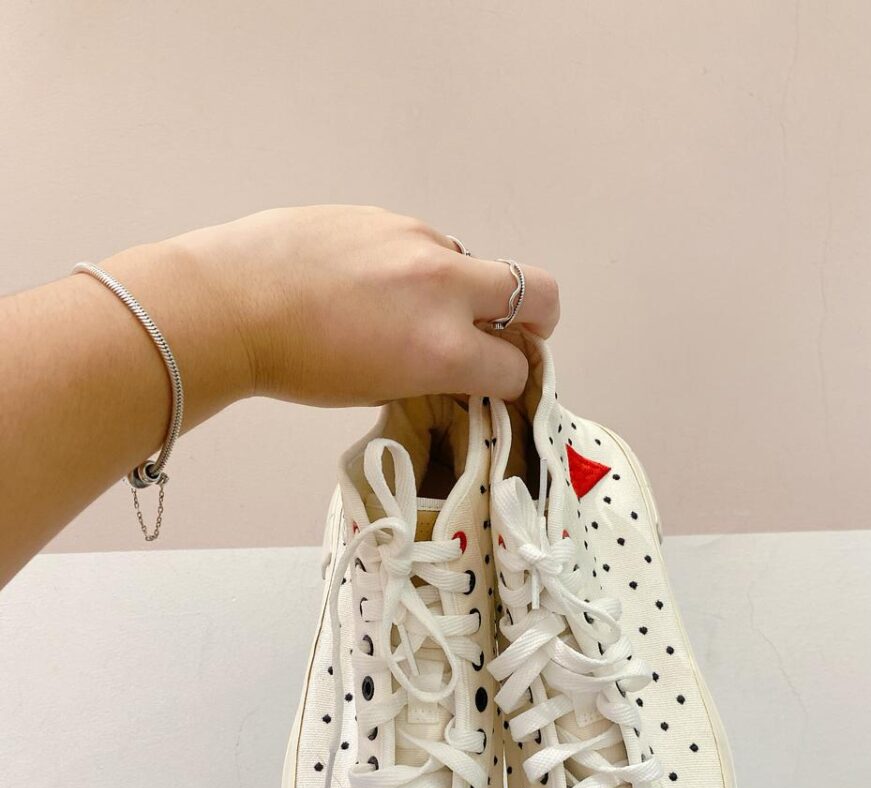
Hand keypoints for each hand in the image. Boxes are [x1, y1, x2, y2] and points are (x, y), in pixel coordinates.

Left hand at [176, 204, 559, 406]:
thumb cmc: (295, 364)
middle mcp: (445, 290)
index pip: (516, 367)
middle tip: (513, 335)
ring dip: (463, 292)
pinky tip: (370, 285)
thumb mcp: (379, 388)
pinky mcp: (387, 217)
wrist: (229, 303)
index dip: (510, 383)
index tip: (495, 386)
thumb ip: (435, 372)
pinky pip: (426, 245)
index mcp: (443, 349)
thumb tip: (463, 364)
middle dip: (539, 319)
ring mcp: (419, 244)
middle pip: (540, 292)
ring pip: (473, 266)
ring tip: (407, 314)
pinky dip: (416, 268)